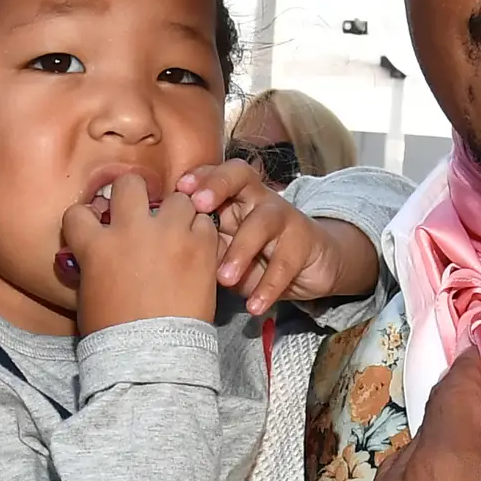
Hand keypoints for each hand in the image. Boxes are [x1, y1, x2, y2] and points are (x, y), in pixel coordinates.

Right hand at [60, 171, 226, 335]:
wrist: (155, 356)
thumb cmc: (116, 335)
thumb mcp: (90, 295)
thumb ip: (93, 265)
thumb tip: (96, 255)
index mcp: (96, 246)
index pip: (78, 213)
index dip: (86, 218)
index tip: (94, 226)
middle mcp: (131, 230)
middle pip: (129, 184)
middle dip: (133, 195)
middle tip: (141, 213)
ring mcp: (169, 235)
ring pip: (177, 198)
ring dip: (176, 212)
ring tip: (177, 232)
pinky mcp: (201, 247)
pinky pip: (205, 223)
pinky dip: (201, 233)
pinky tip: (197, 249)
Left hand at [179, 158, 377, 318]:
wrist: (312, 268)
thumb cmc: (260, 257)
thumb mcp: (227, 250)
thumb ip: (204, 244)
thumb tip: (168, 251)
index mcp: (235, 197)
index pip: (217, 174)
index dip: (200, 175)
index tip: (179, 188)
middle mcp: (259, 199)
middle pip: (241, 175)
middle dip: (219, 185)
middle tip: (200, 205)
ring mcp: (283, 217)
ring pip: (262, 222)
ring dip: (241, 250)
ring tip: (224, 278)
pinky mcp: (303, 242)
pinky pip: (284, 263)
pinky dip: (268, 287)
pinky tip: (254, 306)